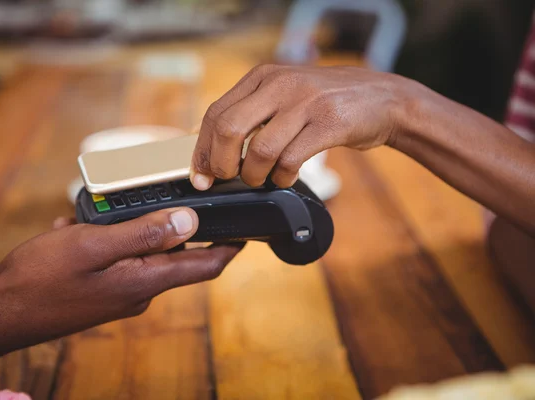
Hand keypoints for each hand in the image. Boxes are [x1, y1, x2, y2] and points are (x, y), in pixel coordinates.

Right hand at [0, 208, 241, 373]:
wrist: (0, 313)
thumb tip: (190, 224)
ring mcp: (120, 294)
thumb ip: (144, 234)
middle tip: (156, 200)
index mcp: (145, 281)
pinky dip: (106, 241)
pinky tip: (78, 230)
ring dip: (129, 231)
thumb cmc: (42, 279)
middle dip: (168, 227)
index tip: (245, 231)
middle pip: (172, 256)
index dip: (228, 249)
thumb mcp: (94, 246)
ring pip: (140, 253)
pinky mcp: (102, 293)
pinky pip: (116, 260)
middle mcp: (139, 291)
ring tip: (100, 214)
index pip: (205, 268)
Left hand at [190, 64, 414, 188]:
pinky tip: (287, 176)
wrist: (382, 99)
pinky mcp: (329, 122)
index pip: (216, 113)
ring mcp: (305, 102)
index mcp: (263, 76)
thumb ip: (253, 113)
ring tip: (262, 179)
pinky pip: (291, 159)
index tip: (202, 175)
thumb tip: (215, 150)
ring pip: (260, 149)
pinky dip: (283, 176)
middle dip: (222, 164)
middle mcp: (280, 84)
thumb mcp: (285, 95)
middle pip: (229, 128)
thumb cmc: (326, 103)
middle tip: (228, 179)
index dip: (203, 149)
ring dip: (255, 175)